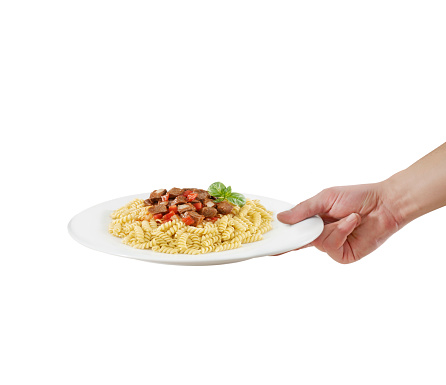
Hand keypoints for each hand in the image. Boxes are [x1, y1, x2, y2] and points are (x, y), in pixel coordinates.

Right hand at [277, 182, 401, 263]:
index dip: (281, 237)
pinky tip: (352, 223)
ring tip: (348, 216)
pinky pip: (332, 246)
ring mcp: (332, 246)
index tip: (266, 242)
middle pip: (301, 239)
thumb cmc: (357, 197)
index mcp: (313, 221)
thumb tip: (281, 219)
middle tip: (316, 220)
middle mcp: (320, 235)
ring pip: (317, 242)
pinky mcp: (343, 255)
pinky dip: (341, 232)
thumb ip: (303, 210)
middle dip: (306, 229)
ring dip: (332, 227)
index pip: (293, 231)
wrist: (384, 204)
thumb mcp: (325, 198)